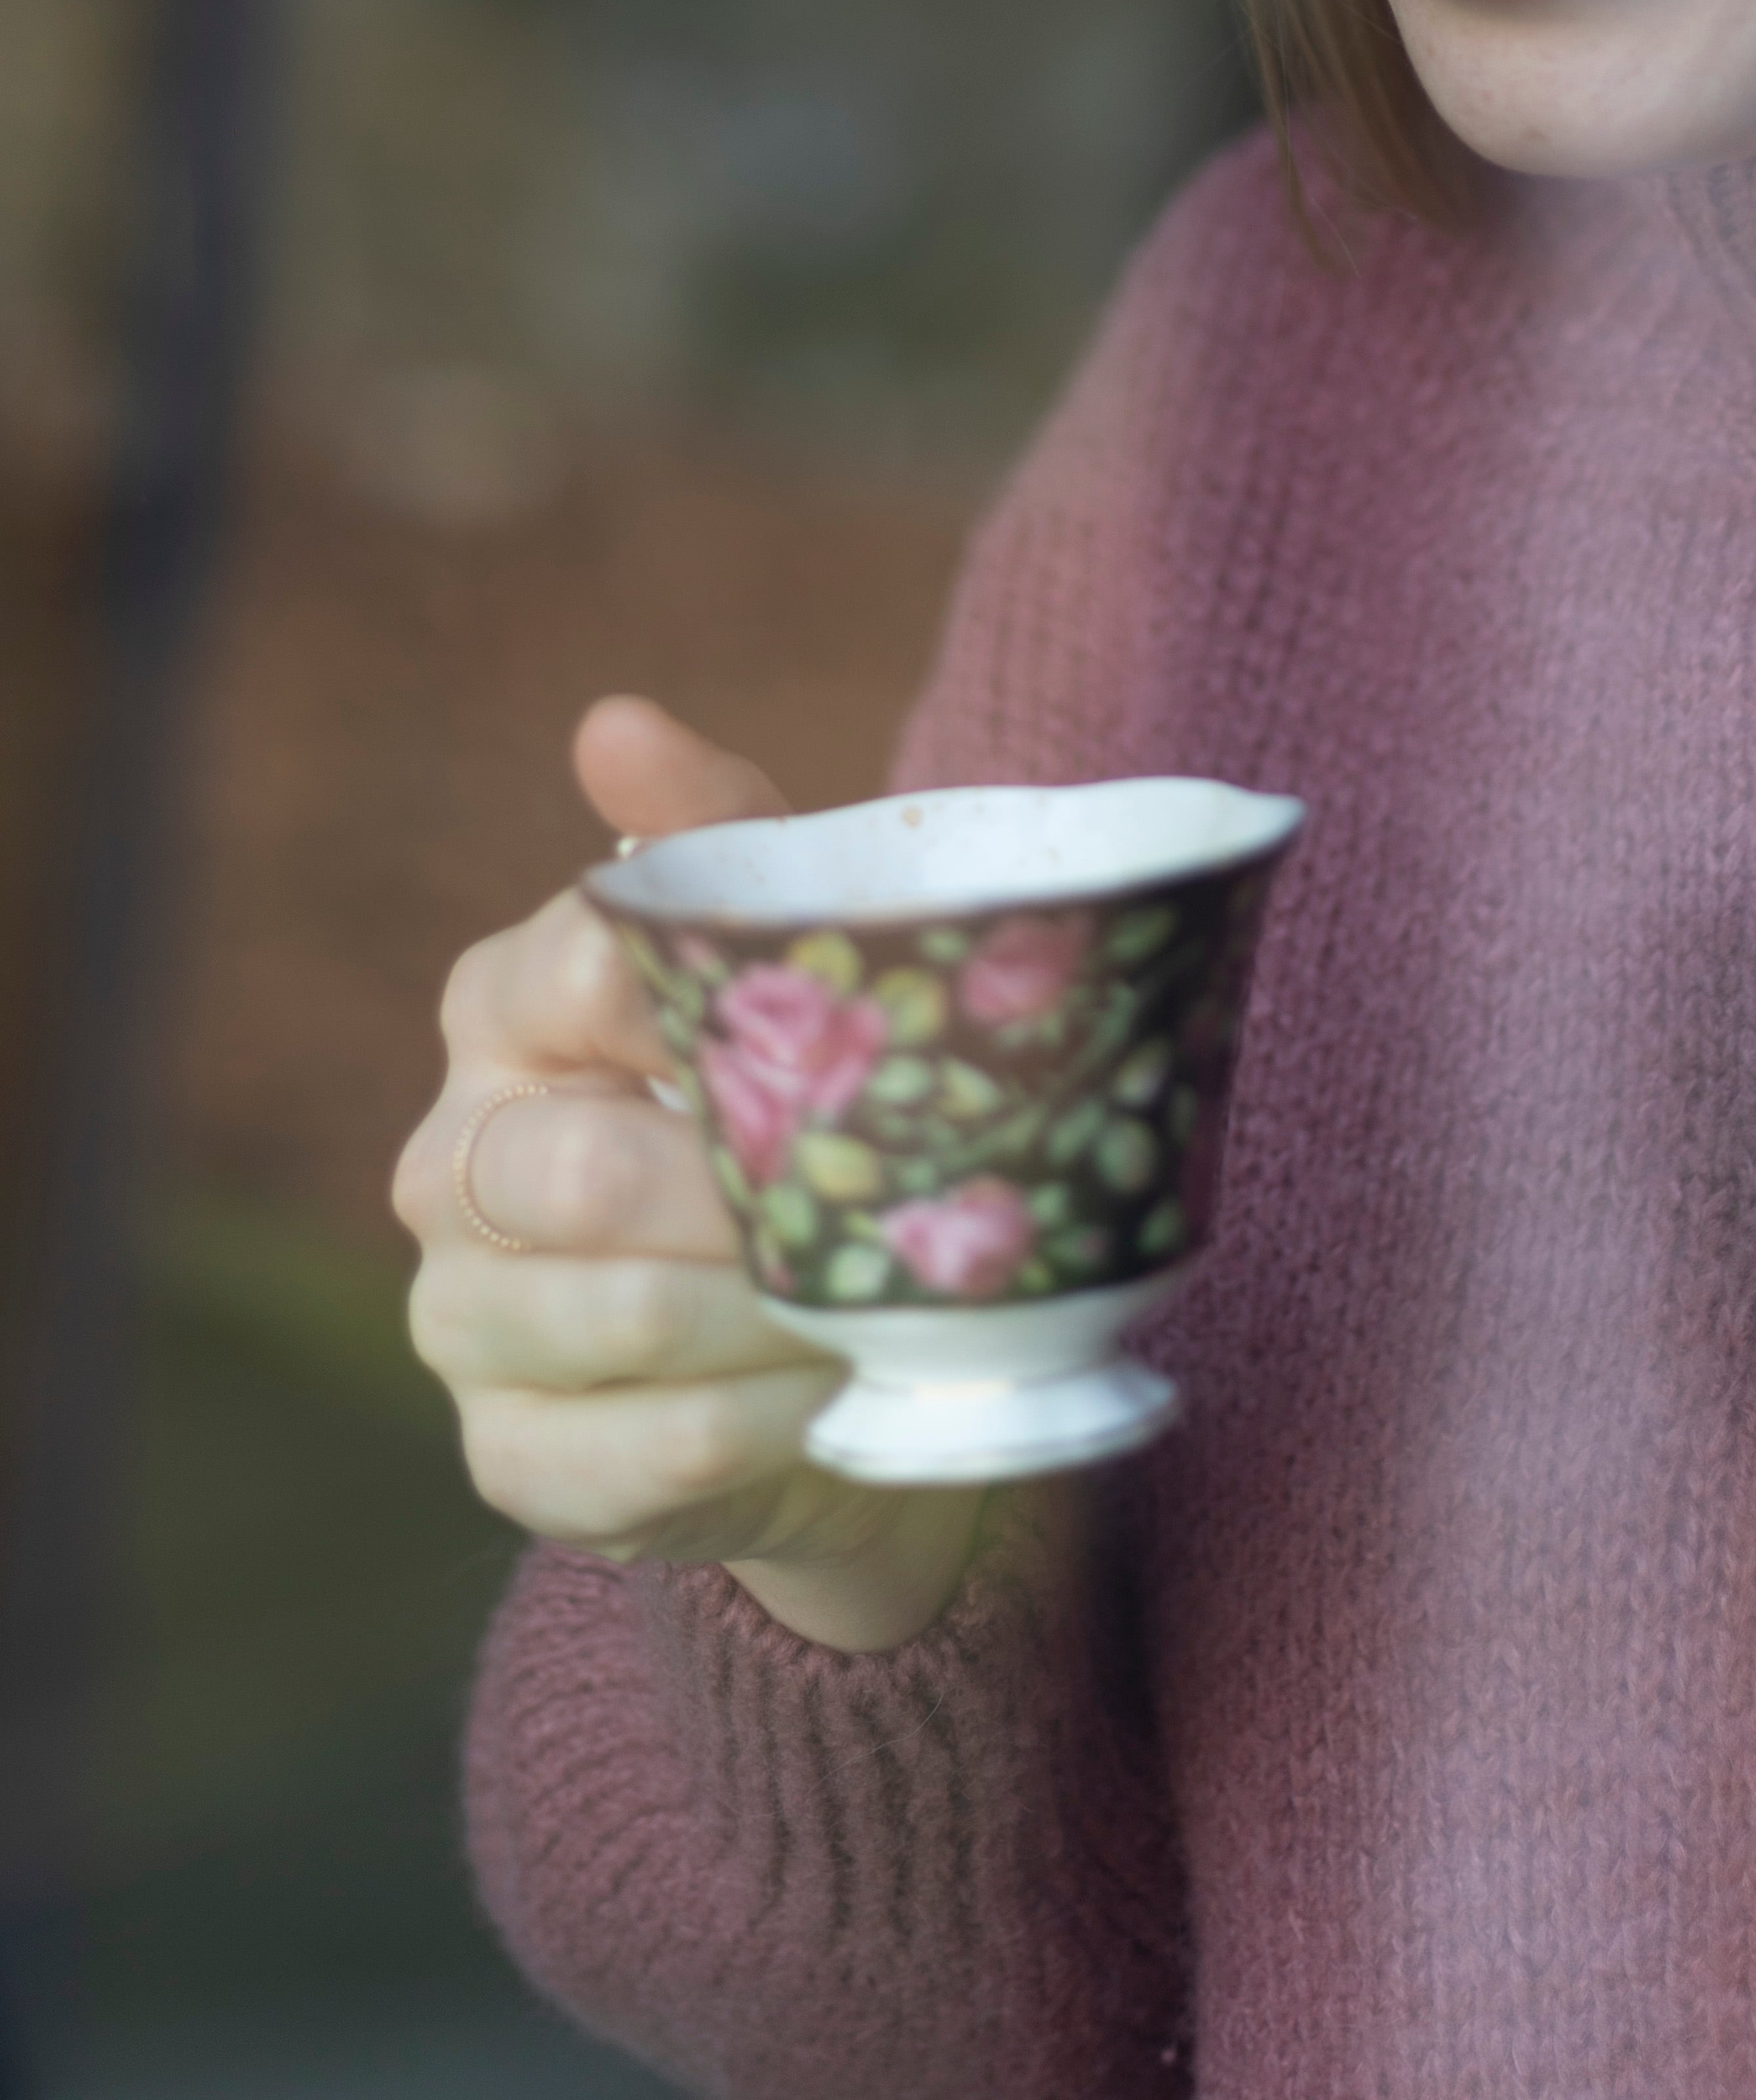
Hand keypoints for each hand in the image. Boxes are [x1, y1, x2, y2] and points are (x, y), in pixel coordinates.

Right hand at [395, 696, 981, 1652]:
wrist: (816, 1329)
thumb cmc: (787, 1097)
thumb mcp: (780, 949)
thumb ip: (715, 832)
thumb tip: (613, 723)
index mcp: (498, 1009)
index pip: (577, 973)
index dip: (713, 1002)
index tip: (834, 1027)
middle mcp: (449, 1162)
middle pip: (579, 1170)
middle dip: (747, 1192)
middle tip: (877, 1194)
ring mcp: (461, 1322)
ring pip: (616, 1317)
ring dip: (774, 1314)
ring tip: (874, 1295)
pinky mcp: (512, 1460)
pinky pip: (639, 1451)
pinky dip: (761, 1426)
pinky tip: (831, 1392)